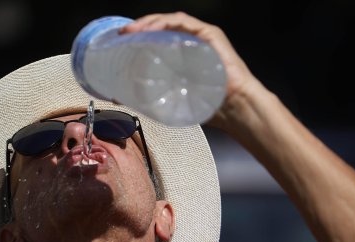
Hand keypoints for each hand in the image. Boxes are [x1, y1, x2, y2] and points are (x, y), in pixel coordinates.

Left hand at [120, 12, 269, 130]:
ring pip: (171, 21)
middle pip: (161, 27)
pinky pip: (185, 22)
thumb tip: (120, 98)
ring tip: (133, 30)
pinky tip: (153, 29)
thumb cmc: (207, 105)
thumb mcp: (172, 98)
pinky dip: (167, 23)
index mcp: (181, 54)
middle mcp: (190, 41)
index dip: (138, 35)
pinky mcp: (210, 35)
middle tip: (123, 33)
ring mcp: (200, 36)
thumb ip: (151, 95)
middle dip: (140, 27)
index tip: (121, 40)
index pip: (156, 37)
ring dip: (149, 22)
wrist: (234, 107)